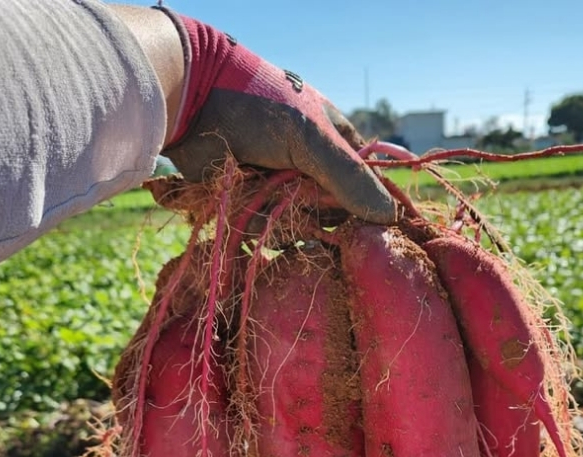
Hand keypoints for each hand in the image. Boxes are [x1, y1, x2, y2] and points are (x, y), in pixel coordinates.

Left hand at [160, 14, 395, 224]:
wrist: (192, 101)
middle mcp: (309, 166)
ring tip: (269, 194)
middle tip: (308, 205)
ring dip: (288, 219)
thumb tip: (390, 217)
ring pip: (300, 224)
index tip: (370, 224)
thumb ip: (350, 178)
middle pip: (333, 211)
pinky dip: (258, 220)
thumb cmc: (259, 107)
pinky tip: (247, 199)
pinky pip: (266, 228)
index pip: (364, 180)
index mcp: (333, 140)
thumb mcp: (313, 138)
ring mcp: (279, 186)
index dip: (368, 202)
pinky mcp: (250, 203)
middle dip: (322, 214)